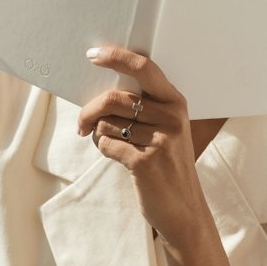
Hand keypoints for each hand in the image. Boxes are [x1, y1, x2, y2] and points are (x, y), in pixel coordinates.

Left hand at [77, 44, 207, 246]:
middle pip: (114, 98)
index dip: (116, 57)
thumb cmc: (168, 166)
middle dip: (90, 111)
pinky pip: (106, 144)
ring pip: (106, 123)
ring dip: (99, 135)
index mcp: (176, 103)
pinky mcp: (144, 162)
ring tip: (114, 146)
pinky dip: (103, 149)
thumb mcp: (167, 130)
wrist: (183, 209)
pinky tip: (116, 157)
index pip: (144, 68)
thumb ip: (145, 108)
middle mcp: (171, 117)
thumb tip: (101, 92)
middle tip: (83, 123)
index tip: (93, 56)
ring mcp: (159, 140)